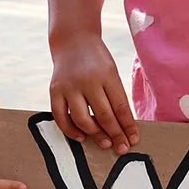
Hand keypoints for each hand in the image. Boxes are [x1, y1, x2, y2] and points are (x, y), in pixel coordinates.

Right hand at [50, 35, 138, 153]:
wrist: (73, 41)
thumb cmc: (97, 60)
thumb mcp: (111, 72)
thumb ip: (115, 96)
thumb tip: (123, 127)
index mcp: (107, 74)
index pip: (120, 106)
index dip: (128, 126)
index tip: (133, 139)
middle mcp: (87, 80)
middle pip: (103, 114)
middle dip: (115, 134)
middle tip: (121, 148)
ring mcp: (69, 86)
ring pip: (82, 119)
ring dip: (95, 134)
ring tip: (105, 143)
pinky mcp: (54, 91)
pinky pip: (61, 117)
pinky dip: (70, 130)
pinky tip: (81, 137)